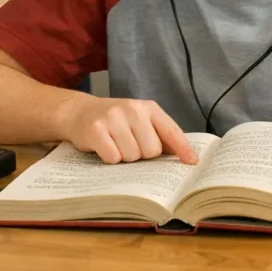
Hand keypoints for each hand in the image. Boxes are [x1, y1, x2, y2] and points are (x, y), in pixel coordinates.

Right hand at [60, 96, 197, 165]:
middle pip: (151, 150)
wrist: (79, 112)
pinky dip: (109, 160)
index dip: (183, 148)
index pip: (171, 130)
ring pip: (132, 157)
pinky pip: (113, 158)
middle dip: (142, 155)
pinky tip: (104, 148)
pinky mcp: (96, 129)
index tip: (193, 162)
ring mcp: (114, 118)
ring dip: (124, 158)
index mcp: (149, 108)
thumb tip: (183, 156)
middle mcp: (133, 109)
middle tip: (129, 145)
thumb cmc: (115, 121)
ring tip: (115, 145)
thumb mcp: (139, 120)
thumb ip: (159, 134)